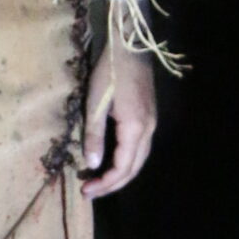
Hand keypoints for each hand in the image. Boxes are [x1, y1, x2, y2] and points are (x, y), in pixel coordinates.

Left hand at [81, 35, 156, 199]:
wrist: (130, 47)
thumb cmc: (108, 72)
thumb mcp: (95, 103)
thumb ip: (94, 135)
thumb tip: (93, 165)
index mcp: (135, 128)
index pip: (122, 168)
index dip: (105, 183)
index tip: (86, 191)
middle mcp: (148, 130)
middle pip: (134, 168)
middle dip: (113, 184)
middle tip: (91, 192)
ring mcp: (151, 123)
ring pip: (139, 159)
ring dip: (121, 174)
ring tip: (100, 181)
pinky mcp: (149, 116)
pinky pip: (140, 148)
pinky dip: (127, 160)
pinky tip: (113, 160)